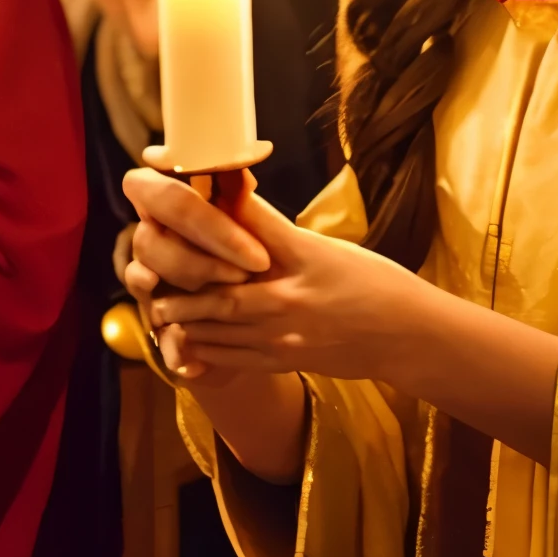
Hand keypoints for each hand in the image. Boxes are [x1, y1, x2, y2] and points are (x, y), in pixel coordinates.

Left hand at [123, 166, 423, 385]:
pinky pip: (231, 360)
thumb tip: (233, 204)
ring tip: (162, 307)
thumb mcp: (328, 247)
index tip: (181, 195)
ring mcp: (283, 336)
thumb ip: (278, 233)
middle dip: (181, 282)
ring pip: (219, 328)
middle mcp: (289, 298)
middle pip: (219, 288)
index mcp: (302, 257)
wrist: (404, 335)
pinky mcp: (283, 361)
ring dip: (184, 318)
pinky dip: (203, 351)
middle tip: (152, 270)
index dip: (210, 209)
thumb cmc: (372, 283)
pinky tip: (186, 344)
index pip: (247, 228)